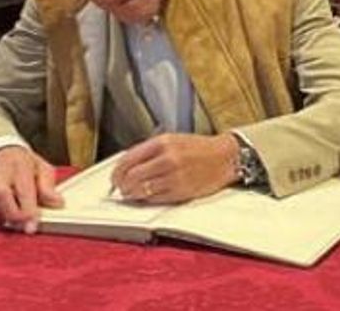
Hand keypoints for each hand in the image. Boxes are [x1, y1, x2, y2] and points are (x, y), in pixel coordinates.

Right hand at [0, 145, 63, 233]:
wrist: (4, 153)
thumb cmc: (26, 164)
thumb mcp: (43, 169)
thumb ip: (48, 186)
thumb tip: (57, 202)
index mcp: (20, 165)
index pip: (23, 190)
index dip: (27, 211)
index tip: (32, 226)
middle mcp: (0, 171)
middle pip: (0, 196)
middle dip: (12, 216)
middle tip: (24, 227)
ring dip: (3, 217)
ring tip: (16, 222)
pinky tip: (5, 215)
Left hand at [111, 133, 237, 203]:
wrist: (224, 157)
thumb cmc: (199, 148)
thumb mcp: (172, 140)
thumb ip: (149, 151)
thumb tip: (126, 167)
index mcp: (162, 143)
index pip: (128, 160)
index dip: (117, 172)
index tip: (115, 177)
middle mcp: (168, 159)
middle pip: (132, 177)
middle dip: (122, 185)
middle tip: (121, 187)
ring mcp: (174, 176)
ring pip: (141, 190)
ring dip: (132, 194)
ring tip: (132, 193)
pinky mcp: (181, 191)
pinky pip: (155, 199)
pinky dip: (146, 199)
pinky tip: (146, 196)